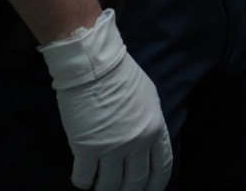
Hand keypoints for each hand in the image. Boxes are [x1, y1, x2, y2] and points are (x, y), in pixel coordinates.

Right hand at [39, 10, 171, 190]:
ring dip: (104, 190)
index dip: (157, 183)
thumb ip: (149, 122)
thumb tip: (147, 140)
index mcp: (156, 128)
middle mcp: (138, 142)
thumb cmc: (121, 76)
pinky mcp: (87, 148)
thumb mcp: (148, 98)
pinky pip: (85, 177)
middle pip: (137, 181)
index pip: (162, 165)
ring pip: (110, 185)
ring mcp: (113, 147)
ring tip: (99, 188)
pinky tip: (82, 181)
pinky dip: (83, 182)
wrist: (95, 67)